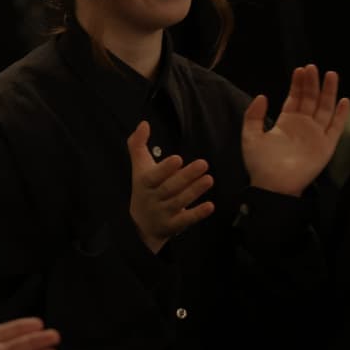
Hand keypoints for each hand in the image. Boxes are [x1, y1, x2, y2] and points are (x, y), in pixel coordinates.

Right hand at [126, 121, 214, 253]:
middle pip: (170, 188)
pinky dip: (197, 214)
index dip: (165, 168)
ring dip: (195, 191)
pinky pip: (186, 220)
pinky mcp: (173, 225)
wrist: (140, 224)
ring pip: (179, 202)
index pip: (154, 176)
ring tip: (209, 179)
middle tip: (204, 163)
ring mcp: (163, 213)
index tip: (178, 158)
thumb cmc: (144, 188)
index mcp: (145, 182)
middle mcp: (153, 198)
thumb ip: (138, 144)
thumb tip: (144, 123)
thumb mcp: (139, 167)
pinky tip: (210, 206)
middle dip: (186, 176)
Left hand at [242, 65, 349, 196]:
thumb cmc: (260, 164)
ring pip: (325, 109)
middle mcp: (303, 126)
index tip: (300, 69)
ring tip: (331, 74)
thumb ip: (254, 116)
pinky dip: (341, 115)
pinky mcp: (326, 146)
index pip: (295, 98)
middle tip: (313, 67)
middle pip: (311, 99)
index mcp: (286, 123)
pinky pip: (336, 128)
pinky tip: (344, 101)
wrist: (273, 185)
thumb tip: (262, 96)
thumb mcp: (251, 136)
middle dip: (312, 83)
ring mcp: (316, 135)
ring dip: (329, 92)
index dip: (298, 84)